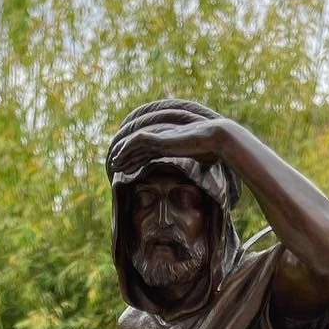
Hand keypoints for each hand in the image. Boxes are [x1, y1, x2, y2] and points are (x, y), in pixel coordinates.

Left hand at [109, 117, 224, 176]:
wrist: (216, 140)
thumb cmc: (213, 153)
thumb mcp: (203, 167)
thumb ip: (199, 174)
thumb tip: (207, 190)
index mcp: (170, 147)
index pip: (148, 154)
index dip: (136, 162)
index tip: (127, 170)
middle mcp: (163, 141)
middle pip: (139, 150)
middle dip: (126, 158)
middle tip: (114, 166)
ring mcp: (161, 139)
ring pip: (135, 145)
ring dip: (122, 154)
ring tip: (112, 162)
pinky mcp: (160, 138)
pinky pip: (137, 141)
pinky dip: (127, 148)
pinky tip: (119, 155)